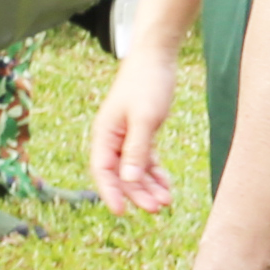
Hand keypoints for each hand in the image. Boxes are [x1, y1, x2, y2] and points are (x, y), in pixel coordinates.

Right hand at [90, 44, 183, 213]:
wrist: (157, 58)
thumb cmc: (147, 84)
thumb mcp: (144, 118)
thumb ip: (136, 149)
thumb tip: (128, 179)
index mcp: (105, 133)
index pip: (102, 170)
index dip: (110, 191)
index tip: (121, 212)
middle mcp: (112, 138)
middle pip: (121, 174)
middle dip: (137, 193)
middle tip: (157, 208)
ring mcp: (126, 136)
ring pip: (134, 170)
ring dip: (148, 186)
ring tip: (167, 201)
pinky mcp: (141, 133)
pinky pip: (145, 161)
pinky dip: (155, 174)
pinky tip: (166, 185)